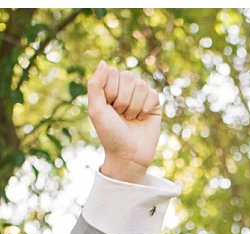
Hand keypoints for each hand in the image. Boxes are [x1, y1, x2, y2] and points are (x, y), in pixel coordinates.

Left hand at [87, 63, 162, 182]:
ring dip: (134, 106)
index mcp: (109, 87)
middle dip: (123, 99)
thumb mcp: (95, 109)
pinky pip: (152, 94)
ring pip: (141, 85)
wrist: (128, 154)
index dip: (110, 91)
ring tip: (131, 118)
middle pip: (128, 77)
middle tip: (120, 115)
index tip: (109, 108)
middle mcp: (125, 89)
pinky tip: (142, 119)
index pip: (112, 73)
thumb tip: (104, 63)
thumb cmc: (109, 133)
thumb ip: (95, 85)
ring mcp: (140, 95)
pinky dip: (146, 108)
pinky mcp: (154, 103)